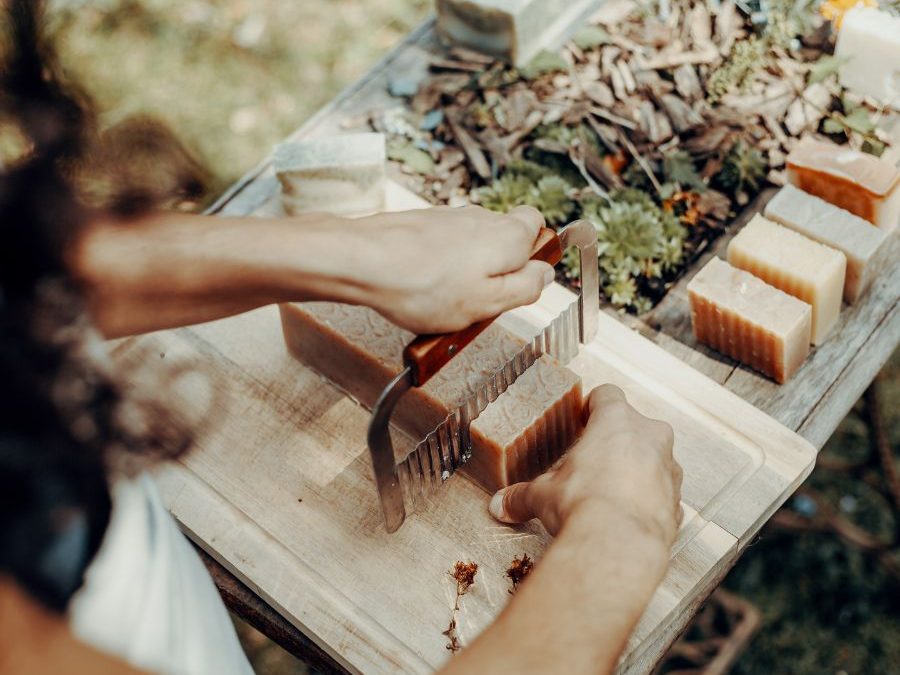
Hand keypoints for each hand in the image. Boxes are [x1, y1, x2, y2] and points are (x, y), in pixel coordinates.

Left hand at [349, 205, 553, 333]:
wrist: (363, 262)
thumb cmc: (424, 287)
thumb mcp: (488, 303)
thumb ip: (525, 288)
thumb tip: (545, 275)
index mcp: (508, 235)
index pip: (538, 226)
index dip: (533, 256)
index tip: (518, 283)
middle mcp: (482, 218)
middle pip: (504, 237)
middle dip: (497, 268)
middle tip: (479, 300)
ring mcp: (449, 218)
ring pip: (471, 244)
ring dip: (465, 271)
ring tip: (442, 302)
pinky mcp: (422, 224)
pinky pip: (442, 248)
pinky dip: (437, 267)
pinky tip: (419, 291)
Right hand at [488, 385, 682, 546]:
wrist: (619, 544)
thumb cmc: (584, 505)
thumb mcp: (542, 495)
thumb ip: (522, 496)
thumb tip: (502, 505)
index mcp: (616, 420)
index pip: (607, 395)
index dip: (593, 406)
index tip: (584, 418)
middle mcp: (650, 436)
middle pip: (634, 425)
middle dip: (615, 441)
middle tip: (593, 460)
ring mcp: (669, 469)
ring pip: (654, 458)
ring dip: (636, 469)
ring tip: (610, 492)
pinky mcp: (677, 501)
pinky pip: (662, 493)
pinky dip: (648, 501)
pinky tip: (626, 516)